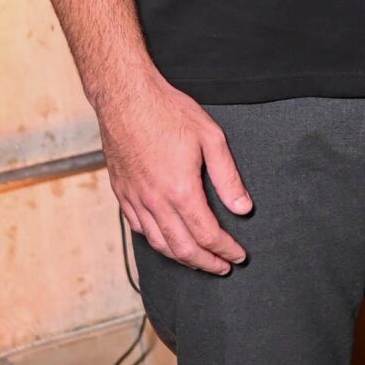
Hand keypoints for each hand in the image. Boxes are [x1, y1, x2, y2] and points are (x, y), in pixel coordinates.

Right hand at [98, 72, 252, 272]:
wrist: (125, 96)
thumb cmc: (168, 111)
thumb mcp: (210, 138)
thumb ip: (228, 177)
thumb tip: (243, 208)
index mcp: (180, 190)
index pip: (207, 235)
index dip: (226, 250)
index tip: (238, 256)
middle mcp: (155, 201)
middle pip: (183, 248)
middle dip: (206, 263)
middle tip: (222, 267)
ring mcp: (135, 198)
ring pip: (158, 244)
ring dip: (181, 258)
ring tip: (199, 261)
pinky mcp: (121, 192)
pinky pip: (138, 228)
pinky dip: (156, 242)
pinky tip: (166, 241)